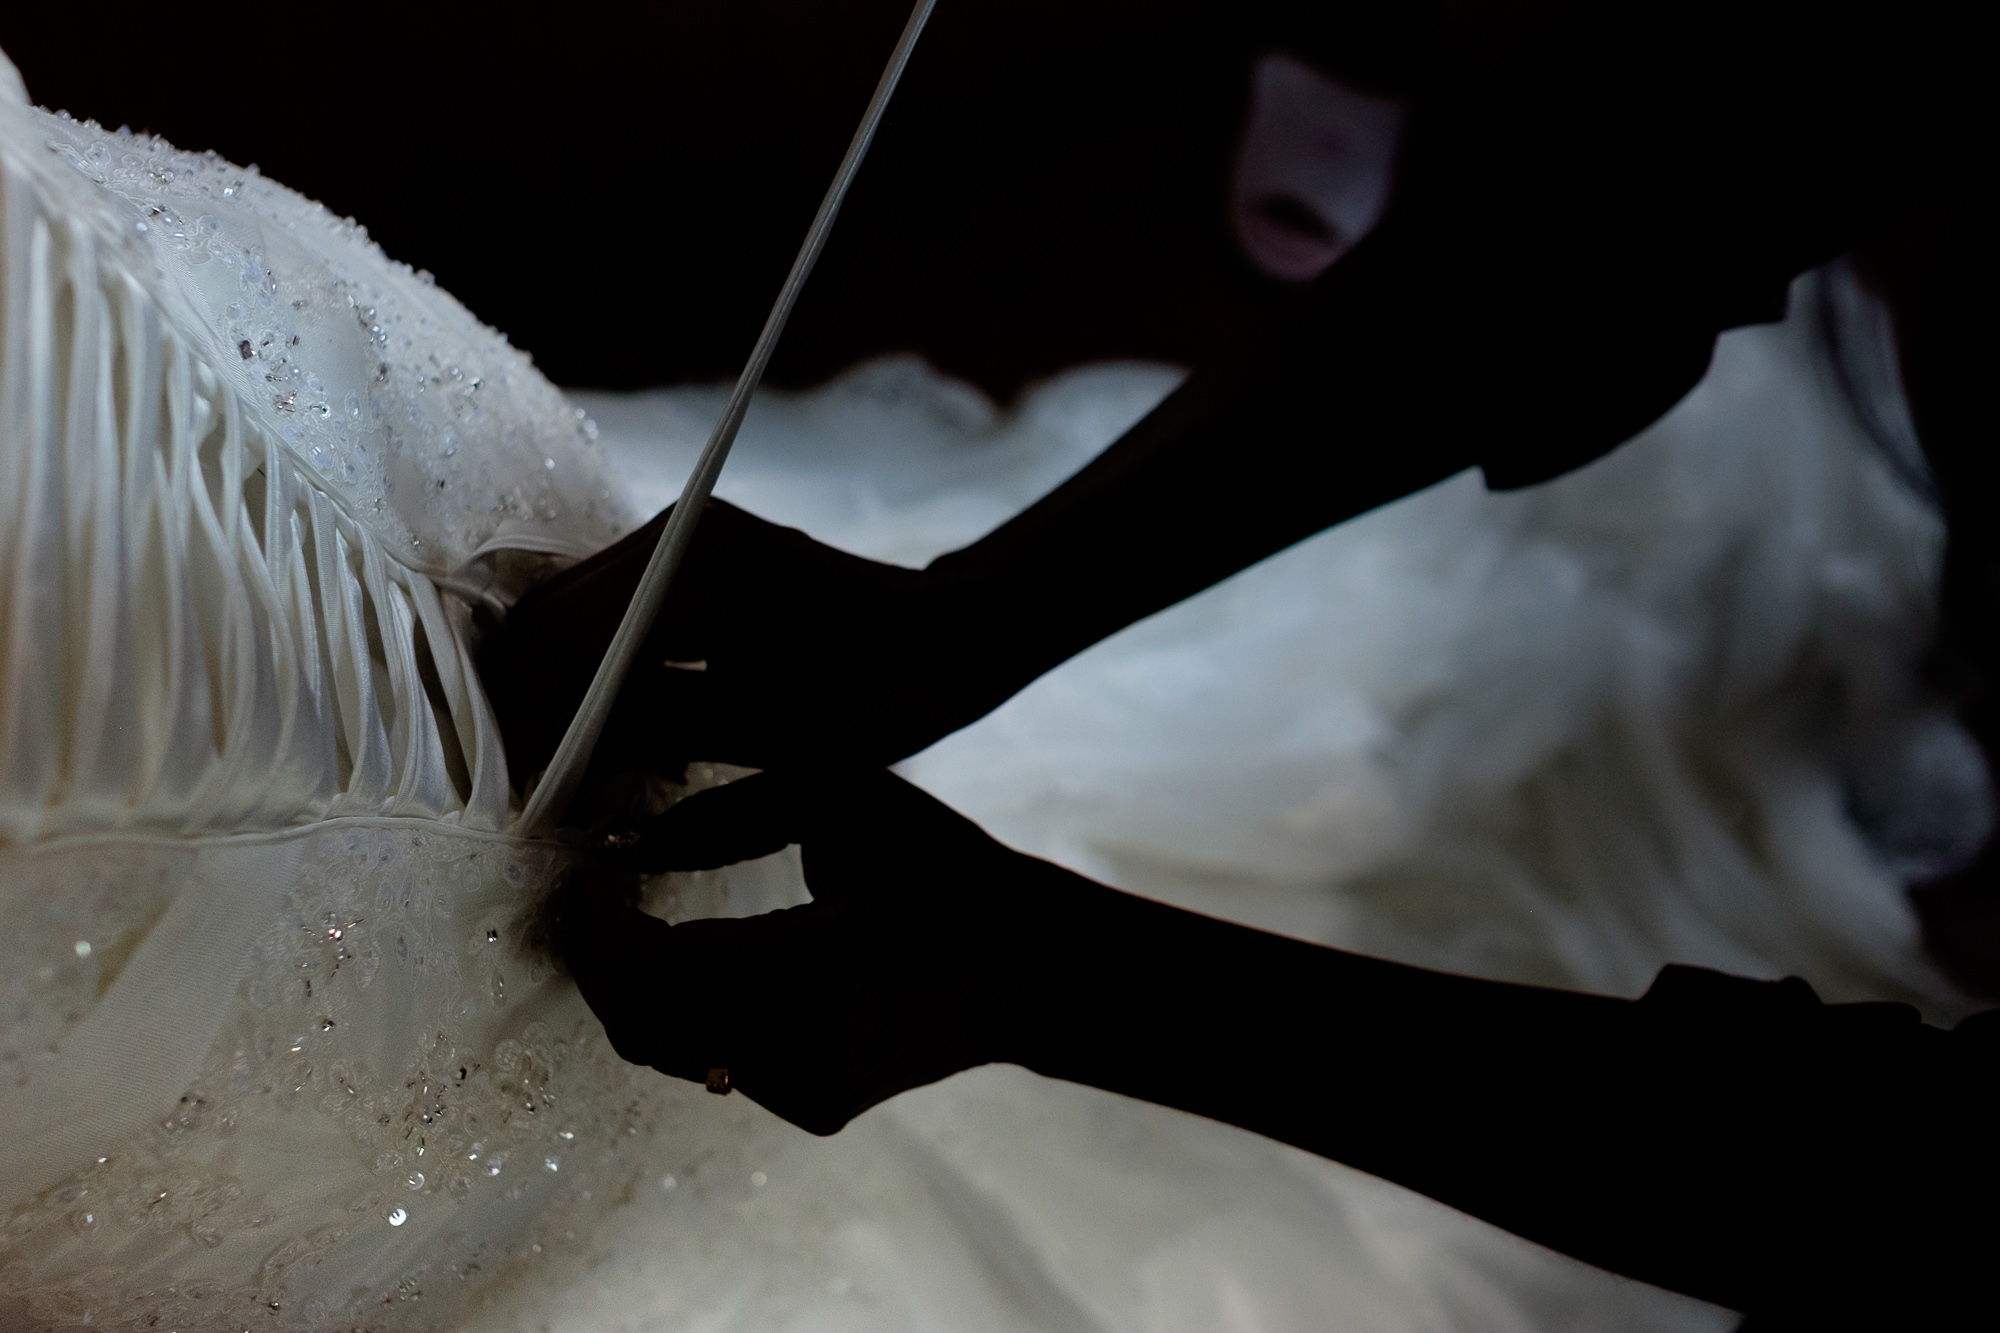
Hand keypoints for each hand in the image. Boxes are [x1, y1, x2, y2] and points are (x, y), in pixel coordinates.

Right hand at [484, 501, 996, 786]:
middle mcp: (683, 532)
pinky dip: (597, 667)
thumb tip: (561, 762)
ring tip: (556, 769)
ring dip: (560, 687)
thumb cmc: (880, 699)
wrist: (948, 641)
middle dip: (532, 704)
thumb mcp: (767, 736)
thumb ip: (658, 739)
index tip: (524, 791)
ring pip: (576, 611)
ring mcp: (687, 534)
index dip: (538, 721)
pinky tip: (608, 733)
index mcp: (702, 567)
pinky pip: (615, 608)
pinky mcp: (696, 552)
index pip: (573, 642)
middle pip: (557, 617)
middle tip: (523, 787)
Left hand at [559, 768, 1074, 1134]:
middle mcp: (801, 1047)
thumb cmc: (951, 870)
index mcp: (815, 967)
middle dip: (596, 959)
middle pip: (642, 1020)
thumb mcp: (854, 798)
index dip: (600, 925)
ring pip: (669, 1052)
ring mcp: (806, 1091)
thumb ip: (741, 809)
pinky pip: (713, 1066)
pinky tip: (690, 965)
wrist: (1035, 969)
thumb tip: (645, 838)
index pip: (657, 966)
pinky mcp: (814, 1110)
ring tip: (622, 925)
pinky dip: (683, 1017)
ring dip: (631, 991)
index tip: (587, 874)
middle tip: (584, 898)